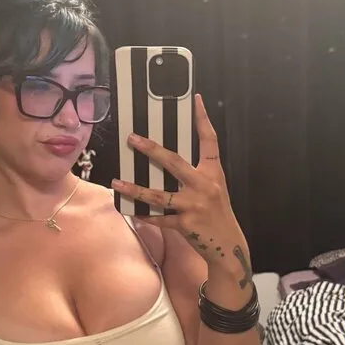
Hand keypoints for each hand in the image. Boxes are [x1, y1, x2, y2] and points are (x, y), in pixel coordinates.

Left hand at [112, 94, 252, 288]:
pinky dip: (143, 214)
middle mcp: (204, 186)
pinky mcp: (185, 224)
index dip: (203, 119)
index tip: (196, 100)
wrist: (228, 245)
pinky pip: (158, 218)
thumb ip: (197, 173)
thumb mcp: (214, 187)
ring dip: (134, 189)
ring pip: (157, 195)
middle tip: (132, 139)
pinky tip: (129, 210)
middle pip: (174, 162)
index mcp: (213, 173)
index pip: (209, 141)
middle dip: (151, 150)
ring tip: (116, 182)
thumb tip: (168, 159)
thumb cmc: (217, 212)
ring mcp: (194, 206)